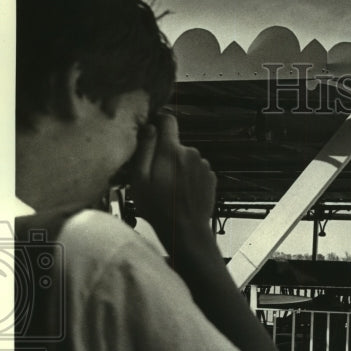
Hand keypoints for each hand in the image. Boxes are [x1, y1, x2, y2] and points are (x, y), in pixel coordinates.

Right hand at [130, 113, 216, 246]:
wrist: (186, 230)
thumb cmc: (158, 208)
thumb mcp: (140, 178)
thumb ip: (144, 149)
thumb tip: (149, 127)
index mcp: (172, 150)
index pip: (168, 120)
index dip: (158, 121)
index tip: (151, 129)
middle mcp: (192, 153)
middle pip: (175, 144)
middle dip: (163, 154)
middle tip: (154, 175)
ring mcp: (204, 166)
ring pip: (185, 159)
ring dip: (176, 168)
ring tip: (167, 189)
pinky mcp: (211, 178)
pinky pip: (195, 171)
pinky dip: (188, 178)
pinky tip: (181, 193)